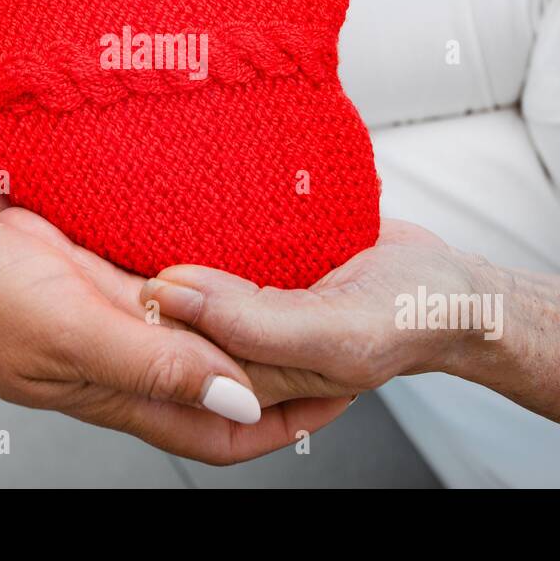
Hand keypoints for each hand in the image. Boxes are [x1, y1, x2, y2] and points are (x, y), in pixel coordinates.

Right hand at [0, 189, 351, 463]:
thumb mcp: (77, 334)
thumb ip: (156, 365)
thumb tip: (238, 398)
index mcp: (124, 393)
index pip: (220, 432)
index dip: (282, 424)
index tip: (338, 397)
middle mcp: (127, 363)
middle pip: (218, 379)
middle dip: (275, 367)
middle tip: (332, 332)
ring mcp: (115, 319)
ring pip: (197, 331)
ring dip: (241, 319)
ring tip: (299, 288)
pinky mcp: (100, 277)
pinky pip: (164, 284)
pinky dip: (198, 277)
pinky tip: (225, 249)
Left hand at [139, 220, 501, 403]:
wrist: (456, 286)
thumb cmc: (407, 319)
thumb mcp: (331, 332)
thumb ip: (249, 323)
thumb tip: (166, 295)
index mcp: (248, 374)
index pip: (169, 347)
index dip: (138, 313)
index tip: (112, 268)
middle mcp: (243, 337)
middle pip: (173, 307)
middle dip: (139, 271)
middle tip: (103, 226)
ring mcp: (255, 298)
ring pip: (192, 269)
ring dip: (167, 237)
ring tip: (133, 196)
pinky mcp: (269, 259)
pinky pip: (225, 239)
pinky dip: (209, 215)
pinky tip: (185, 186)